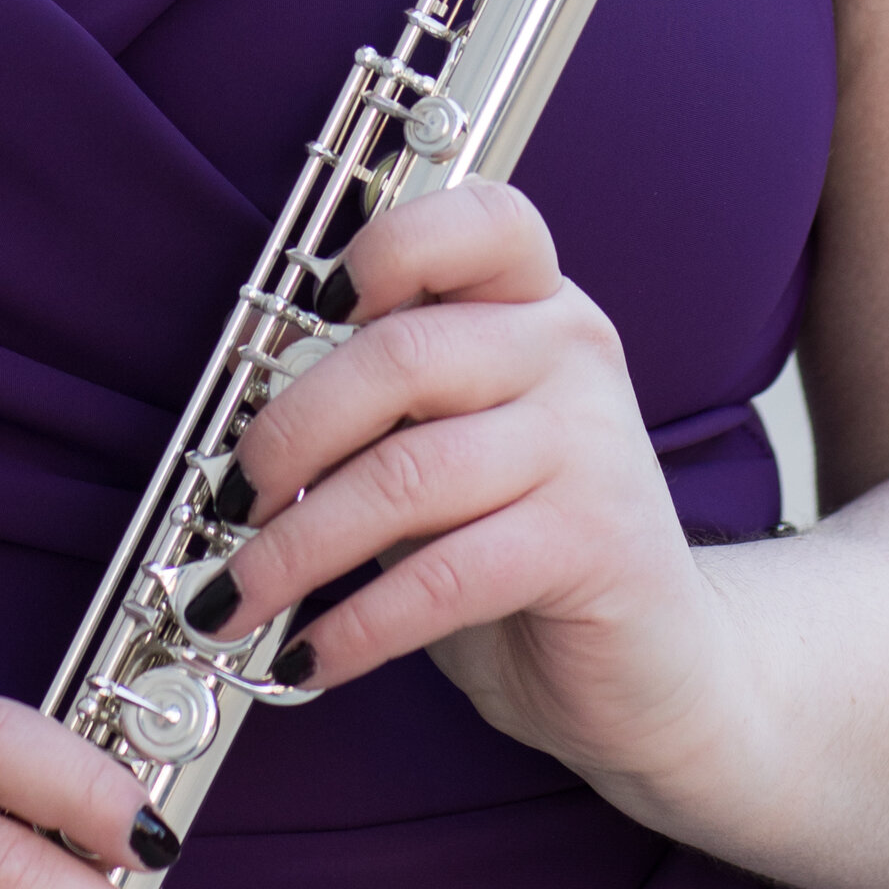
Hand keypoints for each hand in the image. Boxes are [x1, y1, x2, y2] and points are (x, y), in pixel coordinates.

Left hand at [194, 181, 747, 810]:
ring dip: (296, 548)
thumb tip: (248, 431)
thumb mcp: (450, 454)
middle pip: (402, 356)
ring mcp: (590, 445)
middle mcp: (572, 351)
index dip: (390, 246)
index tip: (315, 306)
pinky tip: (310, 656)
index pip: (480, 221)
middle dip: (288, 435)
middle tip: (229, 499)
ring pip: (406, 476)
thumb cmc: (523, 546)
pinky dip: (356, 625)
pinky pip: (444, 577)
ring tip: (234, 595)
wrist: (659, 666)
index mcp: (537, 303)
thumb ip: (382, 415)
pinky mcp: (593, 544)